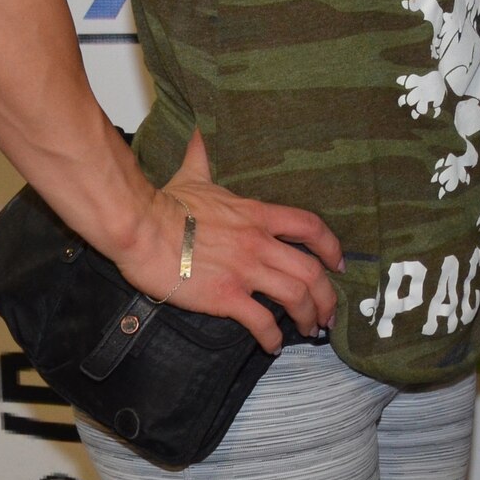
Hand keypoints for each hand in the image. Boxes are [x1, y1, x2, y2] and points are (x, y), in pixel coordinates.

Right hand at [119, 131, 343, 352]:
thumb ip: (203, 158)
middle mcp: (259, 242)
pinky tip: (272, 346)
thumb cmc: (165, 204)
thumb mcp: (194, 176)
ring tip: (310, 330)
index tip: (339, 263)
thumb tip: (199, 133)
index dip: (332, 247)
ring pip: (296, 295)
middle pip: (312, 270)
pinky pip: (260, 321)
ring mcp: (245, 269)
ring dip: (309, 316)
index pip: (310, 227)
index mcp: (257, 215)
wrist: (140, 227)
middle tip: (329, 313)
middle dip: (328, 295)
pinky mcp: (225, 295)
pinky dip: (272, 337)